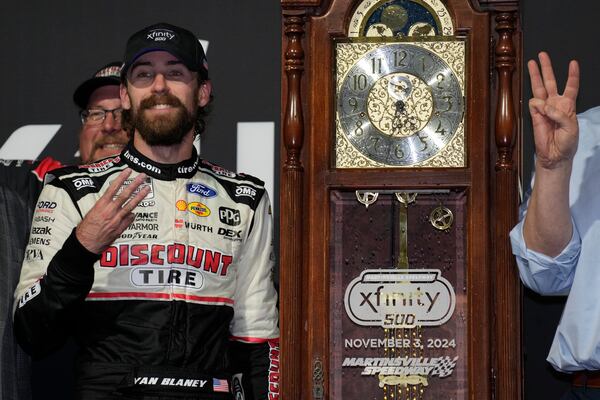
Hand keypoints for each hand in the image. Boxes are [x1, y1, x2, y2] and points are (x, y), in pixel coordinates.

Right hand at [76, 168, 149, 253]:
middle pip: (125, 194)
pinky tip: (135, 211)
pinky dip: (132, 214)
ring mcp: (116, 220)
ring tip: (147, 189)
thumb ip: (104, 206)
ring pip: (130, 206)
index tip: (128, 170)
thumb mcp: (92, 212)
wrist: (85, 244)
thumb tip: (113, 201)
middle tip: (143, 176)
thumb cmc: (86, 228)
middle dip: (135, 184)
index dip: (121, 178)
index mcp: (100, 205)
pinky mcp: (120, 229)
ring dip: (140, 196)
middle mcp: (110, 211)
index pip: (113, 188)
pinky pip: (129, 219)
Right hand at [528, 52, 579, 169]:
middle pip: (550, 82)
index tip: (573, 63)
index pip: (571, 86)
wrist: (555, 156)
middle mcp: (555, 104)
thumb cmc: (567, 142)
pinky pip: (534, 104)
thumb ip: (560, 114)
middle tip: (542, 55)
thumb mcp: (571, 127)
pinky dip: (538, 106)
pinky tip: (541, 110)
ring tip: (531, 63)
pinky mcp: (534, 115)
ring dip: (535, 75)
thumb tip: (543, 105)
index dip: (572, 75)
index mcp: (568, 106)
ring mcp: (543, 109)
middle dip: (546, 68)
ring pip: (538, 88)